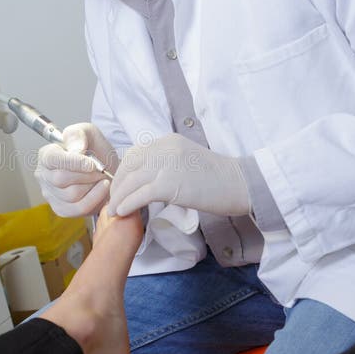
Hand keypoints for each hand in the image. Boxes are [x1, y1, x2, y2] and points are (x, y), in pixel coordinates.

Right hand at [35, 122, 116, 217]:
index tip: (91, 164)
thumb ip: (78, 135)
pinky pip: (79, 208)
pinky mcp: (62, 210)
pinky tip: (102, 188)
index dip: (72, 162)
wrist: (106, 168)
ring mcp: (51, 195)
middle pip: (61, 179)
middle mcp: (43, 176)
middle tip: (101, 170)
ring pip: (71, 195)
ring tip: (101, 177)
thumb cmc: (94, 150)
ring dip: (92, 186)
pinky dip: (95, 199)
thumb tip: (75, 151)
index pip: (52, 159)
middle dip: (86, 175)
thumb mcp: (88, 133)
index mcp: (46, 155)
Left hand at [106, 134, 250, 217]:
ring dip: (119, 198)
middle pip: (129, 166)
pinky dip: (127, 204)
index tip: (120, 187)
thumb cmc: (219, 178)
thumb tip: (147, 180)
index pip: (135, 154)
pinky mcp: (169, 184)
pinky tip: (123, 213)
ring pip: (131, 181)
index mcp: (168, 141)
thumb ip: (167, 164)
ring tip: (114, 211)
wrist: (241, 185)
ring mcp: (166, 165)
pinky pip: (140, 194)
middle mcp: (164, 148)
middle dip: (117, 185)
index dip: (123, 172)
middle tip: (113, 201)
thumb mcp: (188, 160)